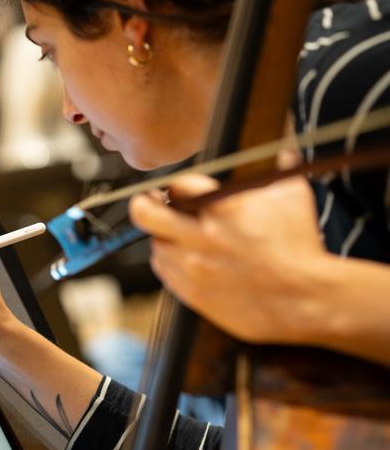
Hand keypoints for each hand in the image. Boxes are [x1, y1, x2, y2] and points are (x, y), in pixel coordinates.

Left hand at [129, 173, 326, 343]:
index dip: (177, 185)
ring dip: (163, 237)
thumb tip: (284, 150)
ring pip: (156, 246)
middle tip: (148, 201)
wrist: (306, 299)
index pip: (177, 185)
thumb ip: (281, 167)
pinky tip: (184, 258)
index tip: (179, 189)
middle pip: (145, 213)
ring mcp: (194, 268)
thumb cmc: (302, 246)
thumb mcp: (294, 195)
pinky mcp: (194, 294)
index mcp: (221, 207)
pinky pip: (165, 274)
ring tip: (177, 234)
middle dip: (143, 203)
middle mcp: (200, 237)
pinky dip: (170, 263)